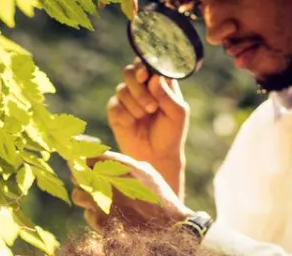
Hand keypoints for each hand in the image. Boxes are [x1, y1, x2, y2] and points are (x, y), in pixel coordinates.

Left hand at [72, 152, 192, 232]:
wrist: (169, 227)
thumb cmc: (160, 198)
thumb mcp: (147, 172)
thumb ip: (125, 164)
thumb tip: (106, 160)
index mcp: (120, 165)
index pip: (87, 155)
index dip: (81, 157)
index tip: (81, 161)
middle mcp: (108, 182)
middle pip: (77, 174)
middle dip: (80, 177)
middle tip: (86, 180)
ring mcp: (102, 203)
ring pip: (78, 195)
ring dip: (84, 196)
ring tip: (96, 199)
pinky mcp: (102, 222)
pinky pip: (88, 214)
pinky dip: (94, 214)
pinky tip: (107, 215)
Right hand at [108, 61, 189, 186]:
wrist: (157, 157)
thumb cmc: (171, 134)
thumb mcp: (177, 113)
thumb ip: (166, 94)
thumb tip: (154, 77)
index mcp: (158, 83)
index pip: (147, 63)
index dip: (143, 65)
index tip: (145, 75)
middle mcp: (141, 88)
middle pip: (130, 71)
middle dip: (139, 88)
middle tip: (151, 106)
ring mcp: (127, 99)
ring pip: (122, 89)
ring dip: (135, 104)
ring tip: (145, 117)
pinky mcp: (115, 113)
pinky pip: (114, 105)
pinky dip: (125, 115)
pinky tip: (133, 124)